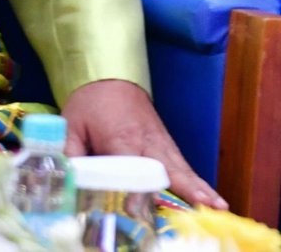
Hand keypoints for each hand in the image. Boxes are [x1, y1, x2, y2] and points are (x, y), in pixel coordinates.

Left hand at [62, 79, 224, 208]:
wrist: (110, 76)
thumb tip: (67, 177)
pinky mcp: (167, 145)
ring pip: (182, 169)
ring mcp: (161, 143)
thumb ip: (70, 151)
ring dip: (199, 188)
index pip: (132, 167)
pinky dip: (198, 182)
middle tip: (203, 207)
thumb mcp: (71, 123)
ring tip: (217, 207)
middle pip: (167, 169)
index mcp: (121, 137)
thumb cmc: (90, 102)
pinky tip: (212, 199)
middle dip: (185, 189)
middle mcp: (147, 142)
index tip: (136, 208)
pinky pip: (184, 166)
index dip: (133, 189)